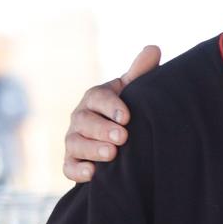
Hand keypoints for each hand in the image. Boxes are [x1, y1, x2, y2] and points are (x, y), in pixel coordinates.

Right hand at [63, 47, 159, 182]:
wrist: (116, 141)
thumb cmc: (125, 112)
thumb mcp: (132, 92)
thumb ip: (140, 73)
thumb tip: (153, 48)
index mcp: (95, 99)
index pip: (98, 97)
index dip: (110, 106)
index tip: (127, 116)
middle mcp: (80, 117)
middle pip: (84, 121)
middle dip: (102, 129)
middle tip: (122, 137)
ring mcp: (74, 140)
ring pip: (75, 143)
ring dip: (92, 149)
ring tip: (112, 154)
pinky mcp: (72, 162)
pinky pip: (68, 167)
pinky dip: (77, 171)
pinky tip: (92, 175)